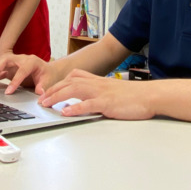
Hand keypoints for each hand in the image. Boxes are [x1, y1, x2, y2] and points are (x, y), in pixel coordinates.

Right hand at [0, 53, 57, 94]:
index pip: (22, 70)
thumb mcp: (49, 80)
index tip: (9, 92)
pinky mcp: (9, 69)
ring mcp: (14, 63)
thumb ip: (43, 86)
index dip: (15, 81)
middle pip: (6, 60)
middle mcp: (21, 59)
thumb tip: (39, 92)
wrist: (48, 71)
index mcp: (32, 61)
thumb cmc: (48, 75)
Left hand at [38, 69, 154, 119]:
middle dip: (52, 90)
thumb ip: (97, 93)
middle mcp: (97, 84)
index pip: (73, 77)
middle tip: (41, 99)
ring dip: (57, 97)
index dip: (58, 84)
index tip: (47, 91)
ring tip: (46, 104)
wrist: (150, 95)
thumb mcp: (112, 90)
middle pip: (69, 83)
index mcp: (97, 81)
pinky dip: (75, 108)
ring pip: (74, 90)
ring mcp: (101, 93)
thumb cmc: (133, 96)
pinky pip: (88, 104)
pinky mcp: (107, 103)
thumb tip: (84, 100)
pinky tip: (66, 112)